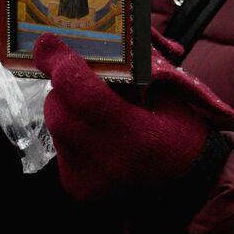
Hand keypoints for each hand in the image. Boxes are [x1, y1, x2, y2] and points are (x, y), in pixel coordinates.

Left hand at [33, 32, 232, 202]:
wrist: (185, 191)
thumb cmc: (183, 137)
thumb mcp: (170, 96)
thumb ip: (129, 73)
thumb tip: (87, 47)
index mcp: (137, 138)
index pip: (84, 94)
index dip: (61, 63)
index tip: (47, 41)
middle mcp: (105, 165)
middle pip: (60, 109)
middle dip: (64, 84)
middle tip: (83, 72)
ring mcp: (86, 181)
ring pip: (56, 125)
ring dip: (68, 106)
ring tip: (95, 104)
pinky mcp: (75, 188)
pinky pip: (61, 144)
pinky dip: (72, 129)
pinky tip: (95, 130)